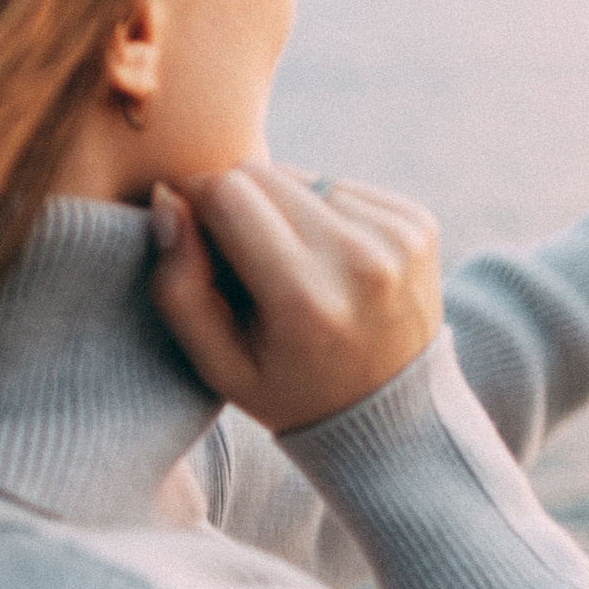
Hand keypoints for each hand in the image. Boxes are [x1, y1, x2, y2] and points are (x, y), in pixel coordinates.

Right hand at [148, 165, 442, 432]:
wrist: (394, 414)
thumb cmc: (291, 389)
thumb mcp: (219, 365)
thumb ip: (178, 287)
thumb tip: (170, 198)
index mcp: (304, 300)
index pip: (228, 193)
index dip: (196, 200)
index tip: (193, 230)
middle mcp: (359, 260)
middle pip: (265, 175)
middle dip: (236, 201)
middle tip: (242, 258)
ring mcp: (396, 237)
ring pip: (303, 176)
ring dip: (283, 209)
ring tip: (292, 268)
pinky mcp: (418, 222)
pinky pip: (342, 186)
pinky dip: (324, 214)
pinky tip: (329, 262)